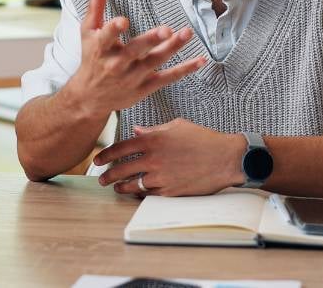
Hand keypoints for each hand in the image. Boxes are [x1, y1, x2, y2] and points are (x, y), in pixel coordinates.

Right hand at [61, 0, 206, 119]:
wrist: (90, 97)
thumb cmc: (91, 58)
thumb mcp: (89, 32)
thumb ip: (96, 5)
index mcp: (101, 48)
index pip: (107, 37)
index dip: (114, 29)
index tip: (123, 21)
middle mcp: (116, 64)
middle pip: (135, 50)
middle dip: (151, 40)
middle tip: (167, 30)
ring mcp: (132, 77)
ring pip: (155, 61)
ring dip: (172, 48)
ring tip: (187, 33)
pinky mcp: (145, 87)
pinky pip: (167, 78)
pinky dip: (185, 70)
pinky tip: (201, 60)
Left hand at [95, 118, 245, 196]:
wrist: (225, 158)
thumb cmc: (203, 139)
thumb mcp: (177, 126)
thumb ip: (154, 130)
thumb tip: (136, 132)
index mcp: (153, 140)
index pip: (120, 148)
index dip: (105, 155)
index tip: (97, 160)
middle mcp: (153, 159)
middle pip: (120, 169)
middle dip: (107, 175)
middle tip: (101, 178)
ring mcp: (160, 177)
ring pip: (131, 185)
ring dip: (120, 187)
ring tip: (116, 187)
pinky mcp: (169, 192)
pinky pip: (148, 195)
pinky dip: (139, 193)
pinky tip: (136, 192)